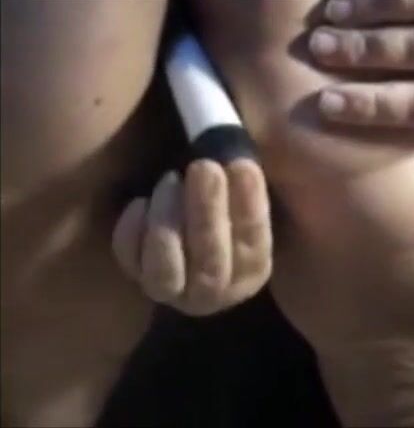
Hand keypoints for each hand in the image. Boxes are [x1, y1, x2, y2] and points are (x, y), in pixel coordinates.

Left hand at [112, 159, 271, 315]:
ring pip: (166, 272)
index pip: (254, 246)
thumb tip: (261, 144)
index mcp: (252, 271)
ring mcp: (173, 289)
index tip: (242, 165)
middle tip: (205, 166)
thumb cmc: (226, 195)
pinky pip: (130, 262)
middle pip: (211, 264)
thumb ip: (252, 177)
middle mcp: (215, 289)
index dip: (249, 207)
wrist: (185, 211)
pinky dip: (132, 234)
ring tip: (170, 179)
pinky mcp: (138, 277)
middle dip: (208, 213)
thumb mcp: (246, 187)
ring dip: (168, 225)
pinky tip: (140, 201)